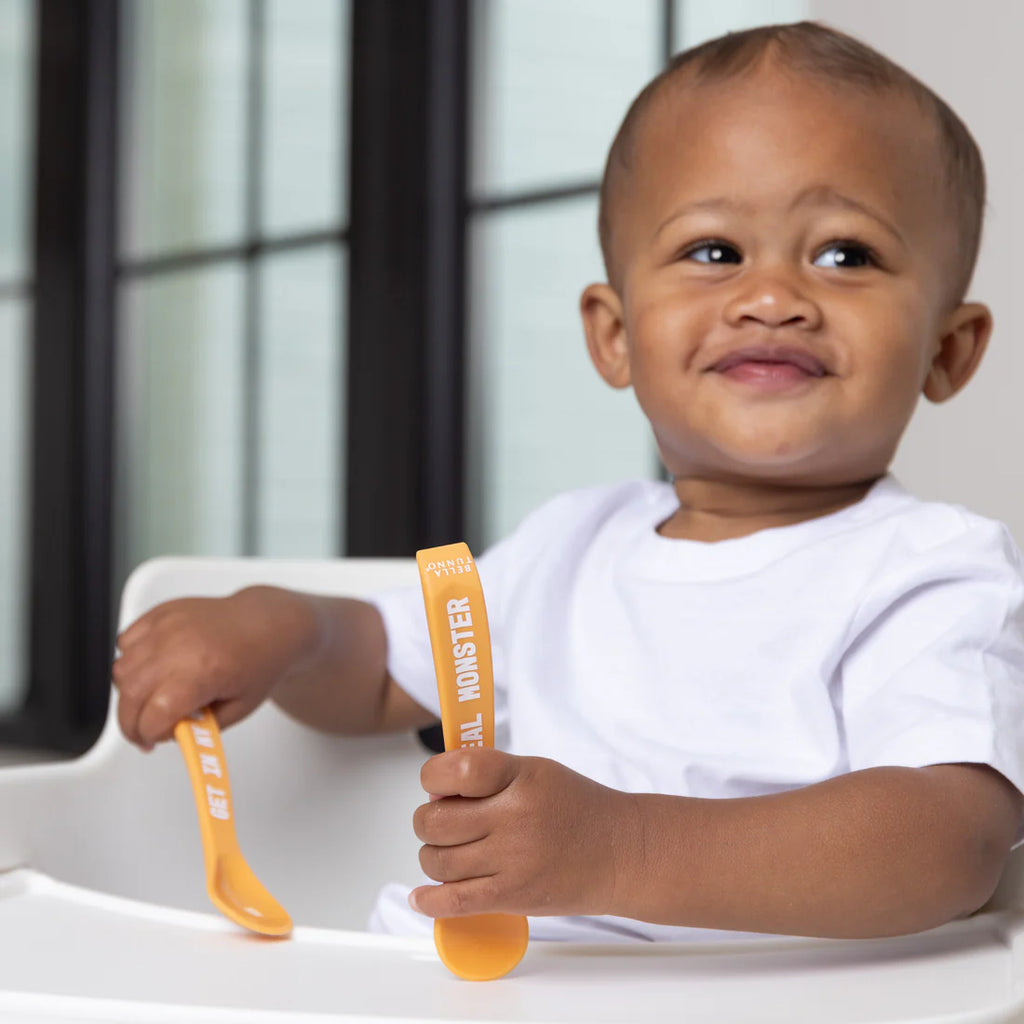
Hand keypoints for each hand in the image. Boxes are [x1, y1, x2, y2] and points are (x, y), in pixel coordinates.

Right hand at [113, 587, 319, 749]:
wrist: (268, 624)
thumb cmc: (259, 662)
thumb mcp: (238, 709)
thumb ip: (200, 727)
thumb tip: (167, 735)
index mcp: (203, 672)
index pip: (154, 715)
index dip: (151, 734)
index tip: (156, 738)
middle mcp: (179, 646)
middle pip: (130, 695)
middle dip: (130, 723)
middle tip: (143, 732)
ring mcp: (168, 626)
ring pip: (121, 669)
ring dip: (130, 692)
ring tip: (154, 698)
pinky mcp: (162, 614)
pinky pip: (126, 642)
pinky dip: (131, 660)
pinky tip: (154, 670)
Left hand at [410, 748, 637, 918]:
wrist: (621, 853)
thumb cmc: (577, 808)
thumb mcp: (536, 771)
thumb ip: (489, 774)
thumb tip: (435, 792)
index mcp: (522, 777)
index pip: (460, 769)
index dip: (434, 774)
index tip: (435, 781)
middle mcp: (516, 817)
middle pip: (437, 821)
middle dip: (427, 820)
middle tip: (439, 821)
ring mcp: (514, 860)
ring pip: (439, 861)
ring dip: (431, 856)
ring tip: (447, 852)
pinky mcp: (513, 896)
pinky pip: (455, 902)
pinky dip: (429, 901)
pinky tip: (421, 896)